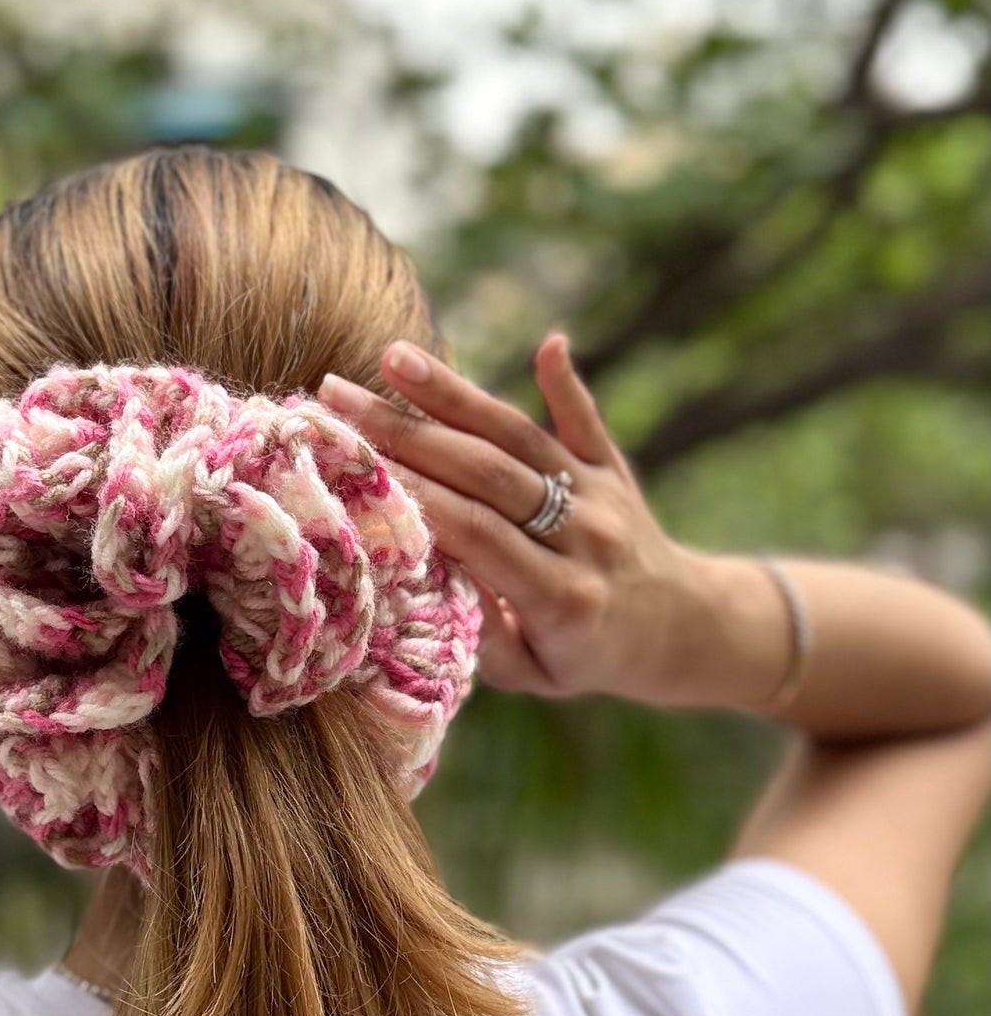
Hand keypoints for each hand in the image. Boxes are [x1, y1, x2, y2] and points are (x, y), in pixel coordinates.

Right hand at [318, 335, 700, 703]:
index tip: (354, 463)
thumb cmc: (581, 657)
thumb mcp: (531, 674)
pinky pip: (586, 420)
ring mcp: (601, 496)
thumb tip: (426, 578)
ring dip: (452, 394)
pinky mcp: (612, 466)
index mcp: (561, 598)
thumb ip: (482, 635)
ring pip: (520, 437)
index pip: (476, 533)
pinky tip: (549, 342)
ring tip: (392, 357)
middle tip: (339, 399)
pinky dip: (566, 382)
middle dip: (407, 433)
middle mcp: (585, 538)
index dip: (416, 495)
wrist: (677, 629)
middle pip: (487, 473)